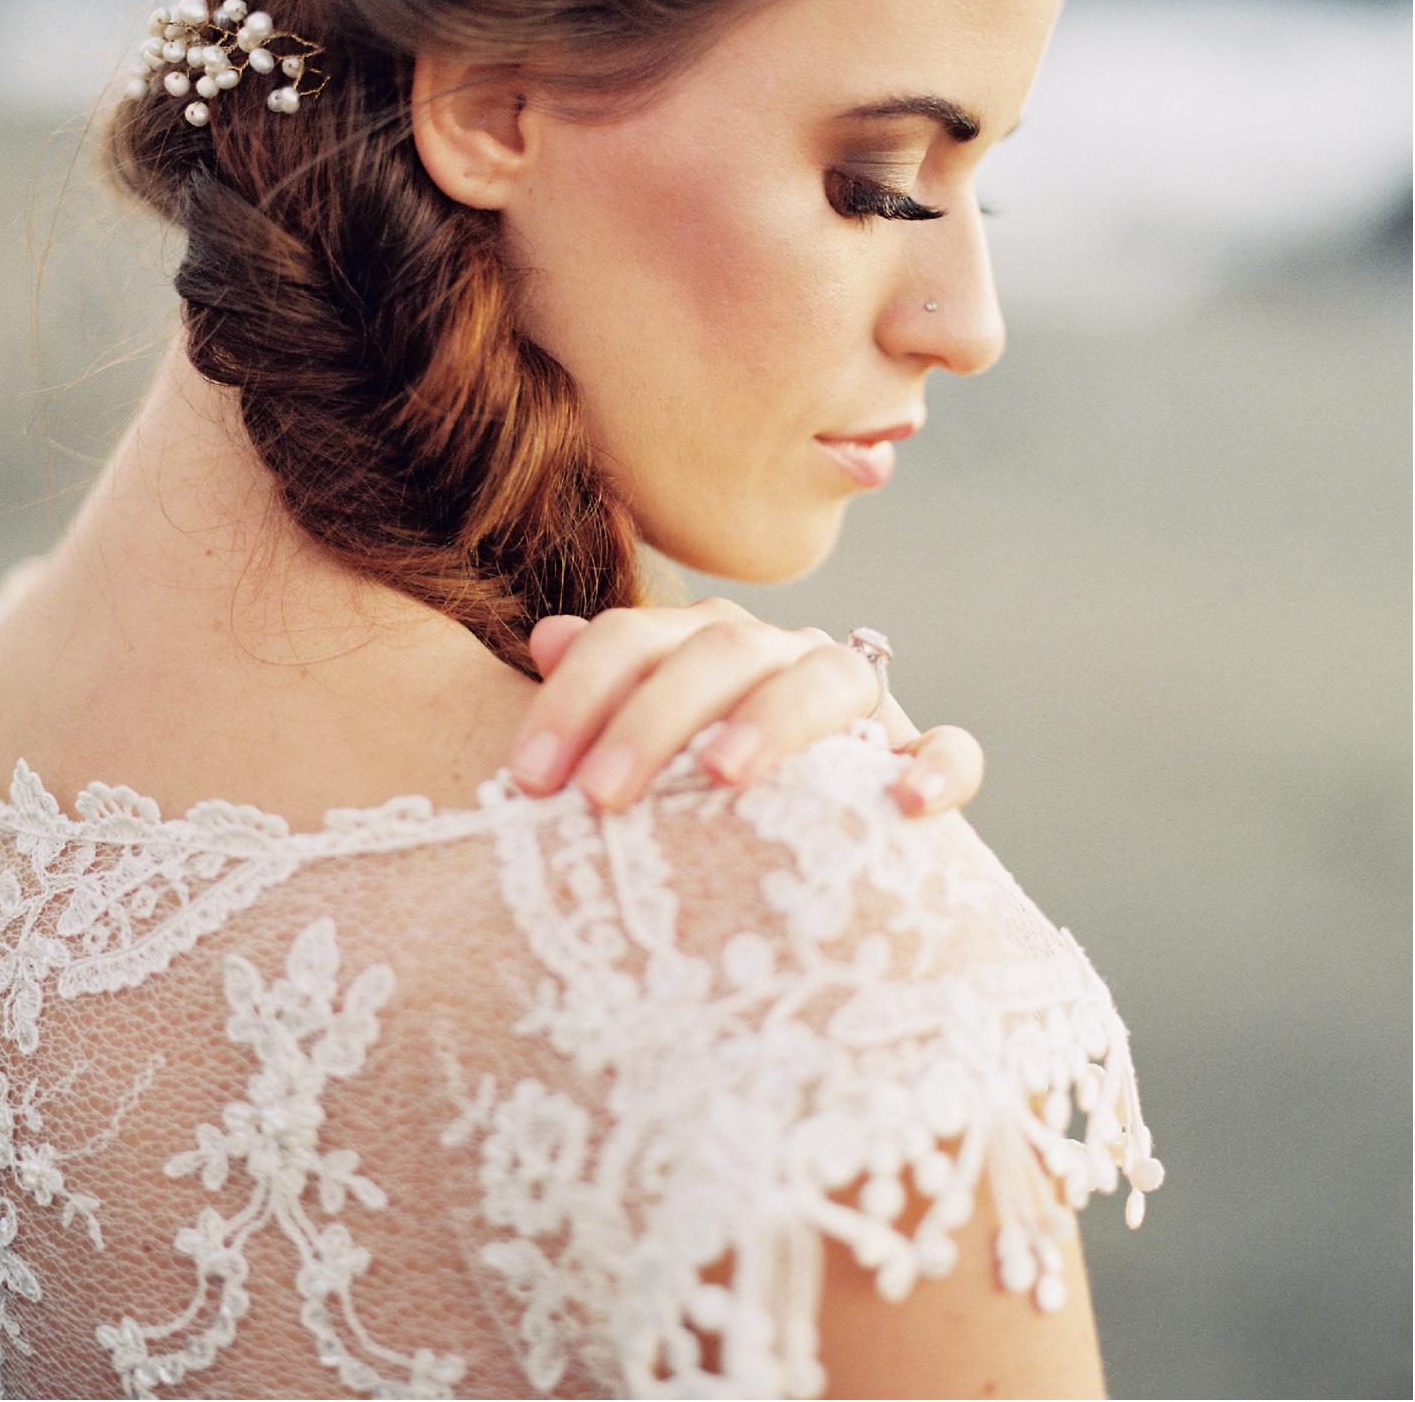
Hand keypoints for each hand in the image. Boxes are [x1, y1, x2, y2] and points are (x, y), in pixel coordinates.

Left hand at [507, 596, 984, 817]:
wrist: (801, 841)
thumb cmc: (688, 796)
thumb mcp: (638, 743)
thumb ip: (596, 689)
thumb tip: (546, 637)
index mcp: (702, 642)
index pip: (633, 639)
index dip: (575, 697)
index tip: (527, 778)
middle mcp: (781, 652)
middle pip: (720, 649)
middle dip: (651, 718)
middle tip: (597, 797)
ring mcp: (857, 701)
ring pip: (829, 677)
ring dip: (774, 718)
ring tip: (721, 776)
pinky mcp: (918, 758)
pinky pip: (949, 747)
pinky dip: (936, 765)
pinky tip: (903, 805)